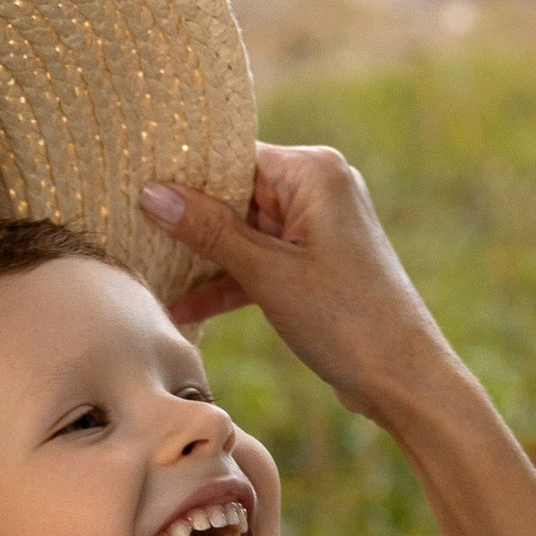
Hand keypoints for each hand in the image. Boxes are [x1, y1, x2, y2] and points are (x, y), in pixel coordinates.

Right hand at [142, 145, 465, 429]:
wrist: (404, 379)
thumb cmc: (345, 318)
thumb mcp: (267, 273)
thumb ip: (209, 231)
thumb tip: (152, 194)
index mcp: (314, 171)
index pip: (234, 156)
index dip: (186, 174)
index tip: (137, 186)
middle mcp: (319, 190)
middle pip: (236, 194)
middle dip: (189, 221)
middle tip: (131, 230)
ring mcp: (318, 230)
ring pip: (244, 234)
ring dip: (204, 261)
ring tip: (149, 275)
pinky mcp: (315, 267)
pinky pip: (260, 264)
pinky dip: (229, 284)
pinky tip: (184, 309)